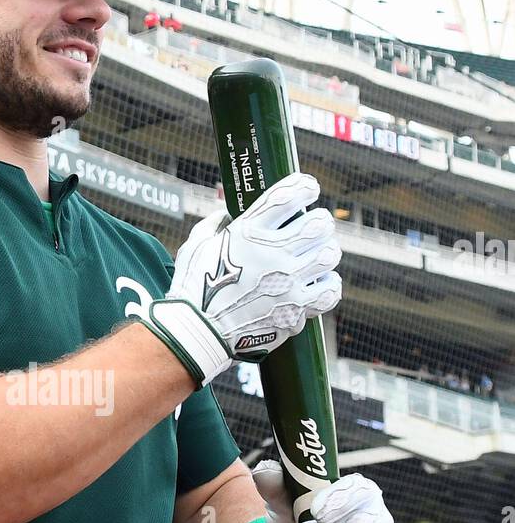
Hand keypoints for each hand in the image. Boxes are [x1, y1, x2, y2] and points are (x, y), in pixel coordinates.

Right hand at [142, 172, 340, 385]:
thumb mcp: (196, 245)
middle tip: (315, 226)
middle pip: (319, 225)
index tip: (309, 188)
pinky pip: (329, 292)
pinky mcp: (294, 312)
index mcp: (247, 234)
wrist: (196, 335)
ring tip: (317, 255)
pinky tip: (320, 282)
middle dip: (320, 221)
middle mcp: (272, 256)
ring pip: (329, 256)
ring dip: (325, 252)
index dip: (305, 187)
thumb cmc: (192, 289)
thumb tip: (227, 214)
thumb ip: (215, 224)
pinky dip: (329, 284)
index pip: (287, 197)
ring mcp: (286, 285)